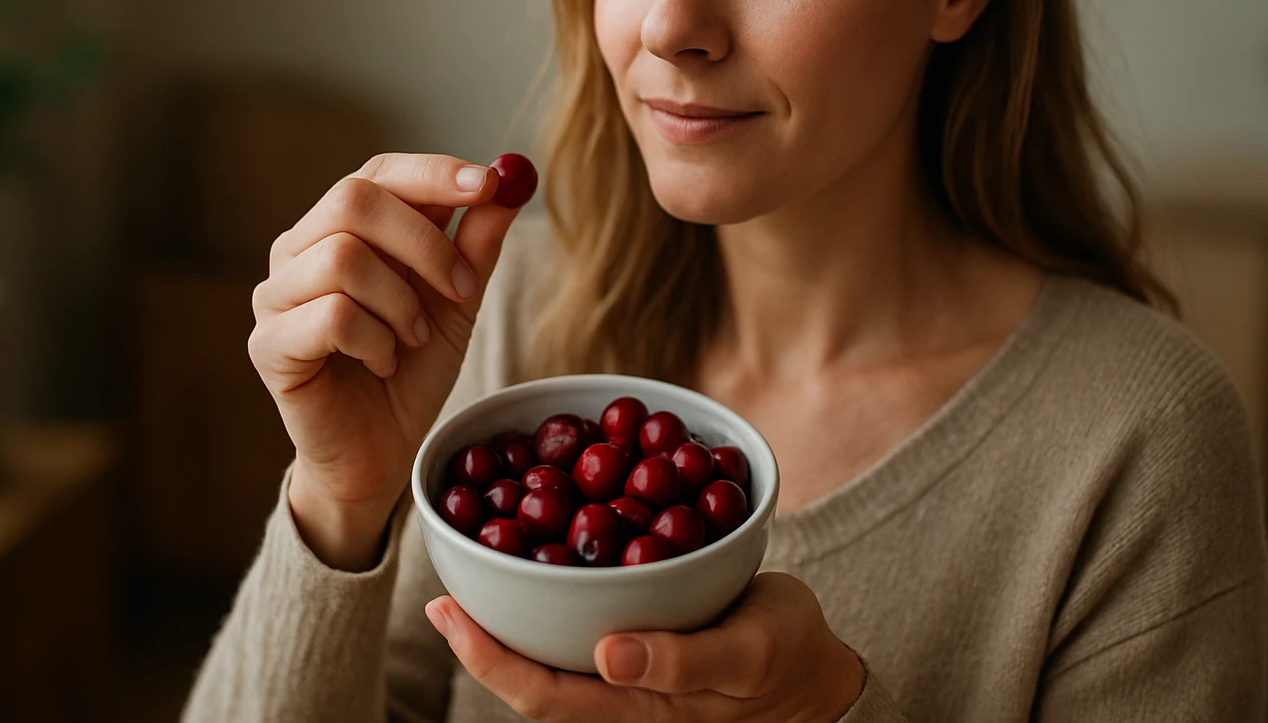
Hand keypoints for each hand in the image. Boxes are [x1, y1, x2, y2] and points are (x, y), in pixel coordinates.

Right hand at [247, 152, 527, 568]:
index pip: (378, 172)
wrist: (382, 451)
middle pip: (354, 199)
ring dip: (401, 302)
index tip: (487, 184)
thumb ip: (475, 241)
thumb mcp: (458, 300)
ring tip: (413, 338)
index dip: (432, 173)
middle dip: (425, 242)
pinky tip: (383, 363)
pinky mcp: (267, 345)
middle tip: (462, 289)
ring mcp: (275, 296)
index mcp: (341, 227)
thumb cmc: (411, 368)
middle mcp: (298, 250)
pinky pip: (331, 316)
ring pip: (343, 257)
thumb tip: (509, 179)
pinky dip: (376, 341)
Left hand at [424, 572, 865, 722]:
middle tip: (444, 588)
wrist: (823, 672)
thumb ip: (685, 662)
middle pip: (530, 677)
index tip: (447, 612)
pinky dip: (551, 598)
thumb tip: (610, 655)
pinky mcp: (644, 649)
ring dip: (509, 620)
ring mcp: (628, 677)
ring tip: (476, 571)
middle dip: (481, 636)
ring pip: (551, 655)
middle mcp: (618, 696)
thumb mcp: (751, 656)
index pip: (539, 693)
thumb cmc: (789, 659)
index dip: (485, 657)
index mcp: (635, 706)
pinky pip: (581, 631)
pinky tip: (541, 562)